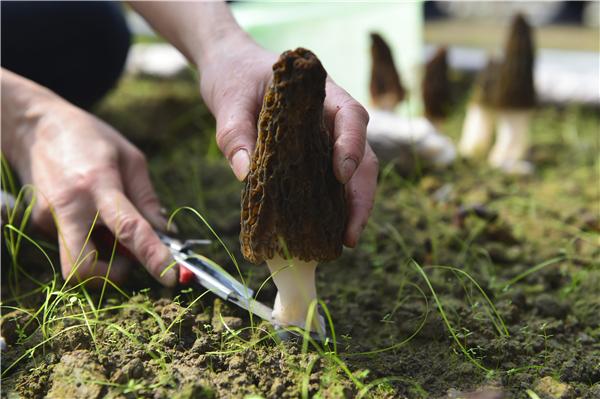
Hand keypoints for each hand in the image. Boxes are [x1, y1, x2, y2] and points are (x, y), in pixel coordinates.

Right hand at [7, 90, 175, 286]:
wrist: (34, 127)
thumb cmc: (90, 137)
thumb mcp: (130, 158)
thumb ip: (147, 198)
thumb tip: (167, 233)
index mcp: (98, 184)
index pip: (129, 229)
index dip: (153, 256)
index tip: (172, 277)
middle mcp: (69, 206)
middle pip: (83, 268)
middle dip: (111, 276)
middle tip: (129, 259)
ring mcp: (48, 218)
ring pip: (79, 258)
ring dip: (103, 253)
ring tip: (108, 221)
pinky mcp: (39, 224)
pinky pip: (73, 244)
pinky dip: (91, 239)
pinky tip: (90, 213)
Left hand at [199, 36, 377, 246]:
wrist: (230, 69)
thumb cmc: (235, 75)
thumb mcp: (229, 99)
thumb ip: (235, 131)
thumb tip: (245, 173)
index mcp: (321, 95)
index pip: (351, 116)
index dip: (353, 145)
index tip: (342, 174)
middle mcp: (331, 120)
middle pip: (362, 156)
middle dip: (361, 196)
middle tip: (350, 234)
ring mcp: (324, 141)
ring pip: (352, 175)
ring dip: (351, 209)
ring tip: (343, 242)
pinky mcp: (311, 159)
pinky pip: (328, 184)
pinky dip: (331, 208)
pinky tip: (324, 232)